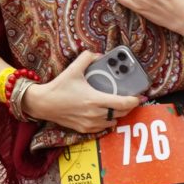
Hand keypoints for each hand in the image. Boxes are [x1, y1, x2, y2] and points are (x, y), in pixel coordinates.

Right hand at [25, 51, 143, 137]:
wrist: (43, 104)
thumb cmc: (58, 87)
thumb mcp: (73, 69)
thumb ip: (87, 58)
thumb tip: (98, 54)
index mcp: (95, 99)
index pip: (123, 103)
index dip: (135, 100)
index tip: (140, 96)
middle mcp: (95, 114)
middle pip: (121, 113)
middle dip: (129, 106)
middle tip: (131, 99)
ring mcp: (90, 123)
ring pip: (113, 121)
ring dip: (118, 114)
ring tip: (118, 105)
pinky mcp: (84, 129)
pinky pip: (103, 127)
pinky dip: (107, 121)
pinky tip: (105, 113)